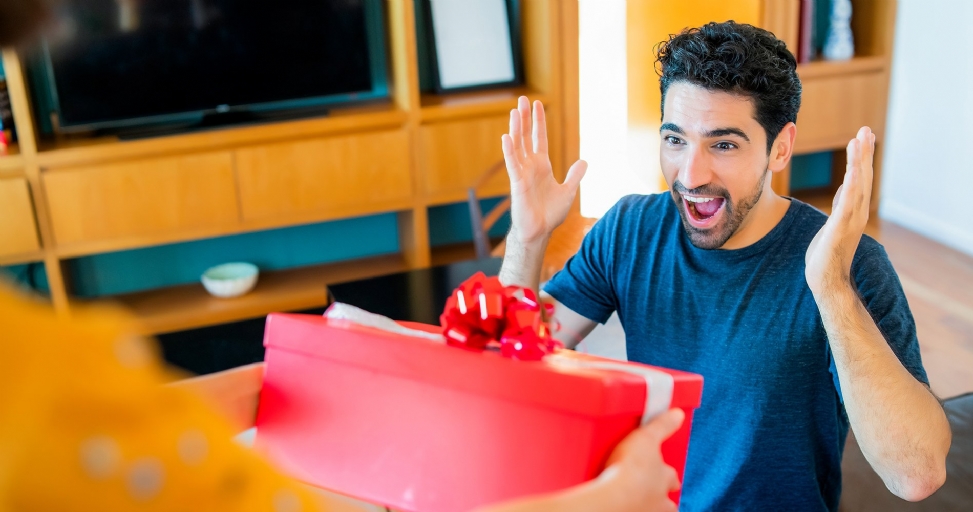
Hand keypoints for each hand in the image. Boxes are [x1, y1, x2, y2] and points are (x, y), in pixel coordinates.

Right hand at [501, 96, 586, 244]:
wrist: (540, 231)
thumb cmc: (550, 214)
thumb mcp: (568, 191)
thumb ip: (575, 176)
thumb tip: (584, 161)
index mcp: (542, 166)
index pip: (540, 139)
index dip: (539, 122)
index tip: (537, 105)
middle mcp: (530, 166)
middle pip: (526, 137)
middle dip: (525, 119)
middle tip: (522, 100)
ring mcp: (522, 173)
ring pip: (518, 146)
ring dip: (516, 129)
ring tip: (515, 111)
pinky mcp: (517, 183)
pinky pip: (512, 164)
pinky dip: (509, 151)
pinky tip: (506, 137)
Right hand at [602, 408, 684, 511]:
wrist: (613, 497)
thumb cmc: (631, 468)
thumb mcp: (646, 437)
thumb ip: (662, 426)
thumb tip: (678, 413)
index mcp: (665, 478)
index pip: (672, 478)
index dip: (668, 475)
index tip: (665, 472)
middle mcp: (661, 499)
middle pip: (669, 502)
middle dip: (664, 497)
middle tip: (652, 491)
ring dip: (651, 508)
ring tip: (641, 504)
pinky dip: (633, 510)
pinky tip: (626, 508)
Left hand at [805, 126, 874, 294]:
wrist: (827, 279)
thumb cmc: (827, 253)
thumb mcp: (834, 222)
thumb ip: (841, 204)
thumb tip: (846, 186)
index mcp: (853, 210)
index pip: (859, 178)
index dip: (861, 157)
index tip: (862, 136)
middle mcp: (857, 213)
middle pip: (863, 177)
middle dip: (864, 153)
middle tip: (866, 130)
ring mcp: (851, 220)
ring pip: (858, 186)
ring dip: (860, 163)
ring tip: (861, 141)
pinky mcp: (841, 229)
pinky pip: (848, 203)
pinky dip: (853, 186)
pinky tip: (853, 170)